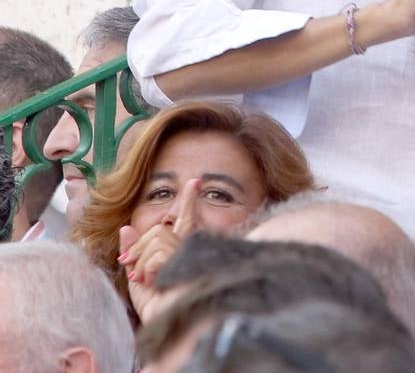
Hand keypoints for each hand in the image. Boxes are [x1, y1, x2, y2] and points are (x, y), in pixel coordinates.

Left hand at [118, 177, 202, 317]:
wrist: (167, 325)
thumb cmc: (157, 307)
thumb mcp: (137, 278)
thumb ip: (134, 253)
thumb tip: (126, 229)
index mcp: (179, 252)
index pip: (184, 221)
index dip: (188, 202)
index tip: (194, 183)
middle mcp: (188, 250)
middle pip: (159, 229)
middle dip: (139, 248)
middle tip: (131, 268)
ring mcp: (189, 253)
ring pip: (157, 238)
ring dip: (142, 262)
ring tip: (147, 282)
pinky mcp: (186, 259)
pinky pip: (157, 252)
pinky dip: (148, 269)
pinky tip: (155, 283)